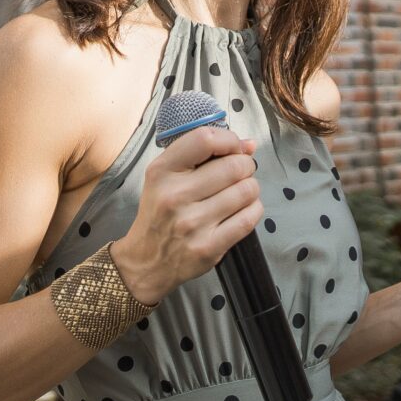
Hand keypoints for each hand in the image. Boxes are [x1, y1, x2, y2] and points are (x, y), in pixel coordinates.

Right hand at [110, 125, 261, 304]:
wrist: (146, 261)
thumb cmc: (160, 214)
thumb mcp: (164, 177)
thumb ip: (202, 155)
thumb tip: (249, 145)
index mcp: (161, 172)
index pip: (205, 140)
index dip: (230, 140)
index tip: (235, 148)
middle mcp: (175, 196)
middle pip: (234, 166)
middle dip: (246, 166)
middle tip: (240, 173)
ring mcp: (192, 223)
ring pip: (246, 191)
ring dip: (251, 188)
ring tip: (240, 192)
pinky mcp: (208, 247)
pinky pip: (248, 218)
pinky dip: (253, 209)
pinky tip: (243, 209)